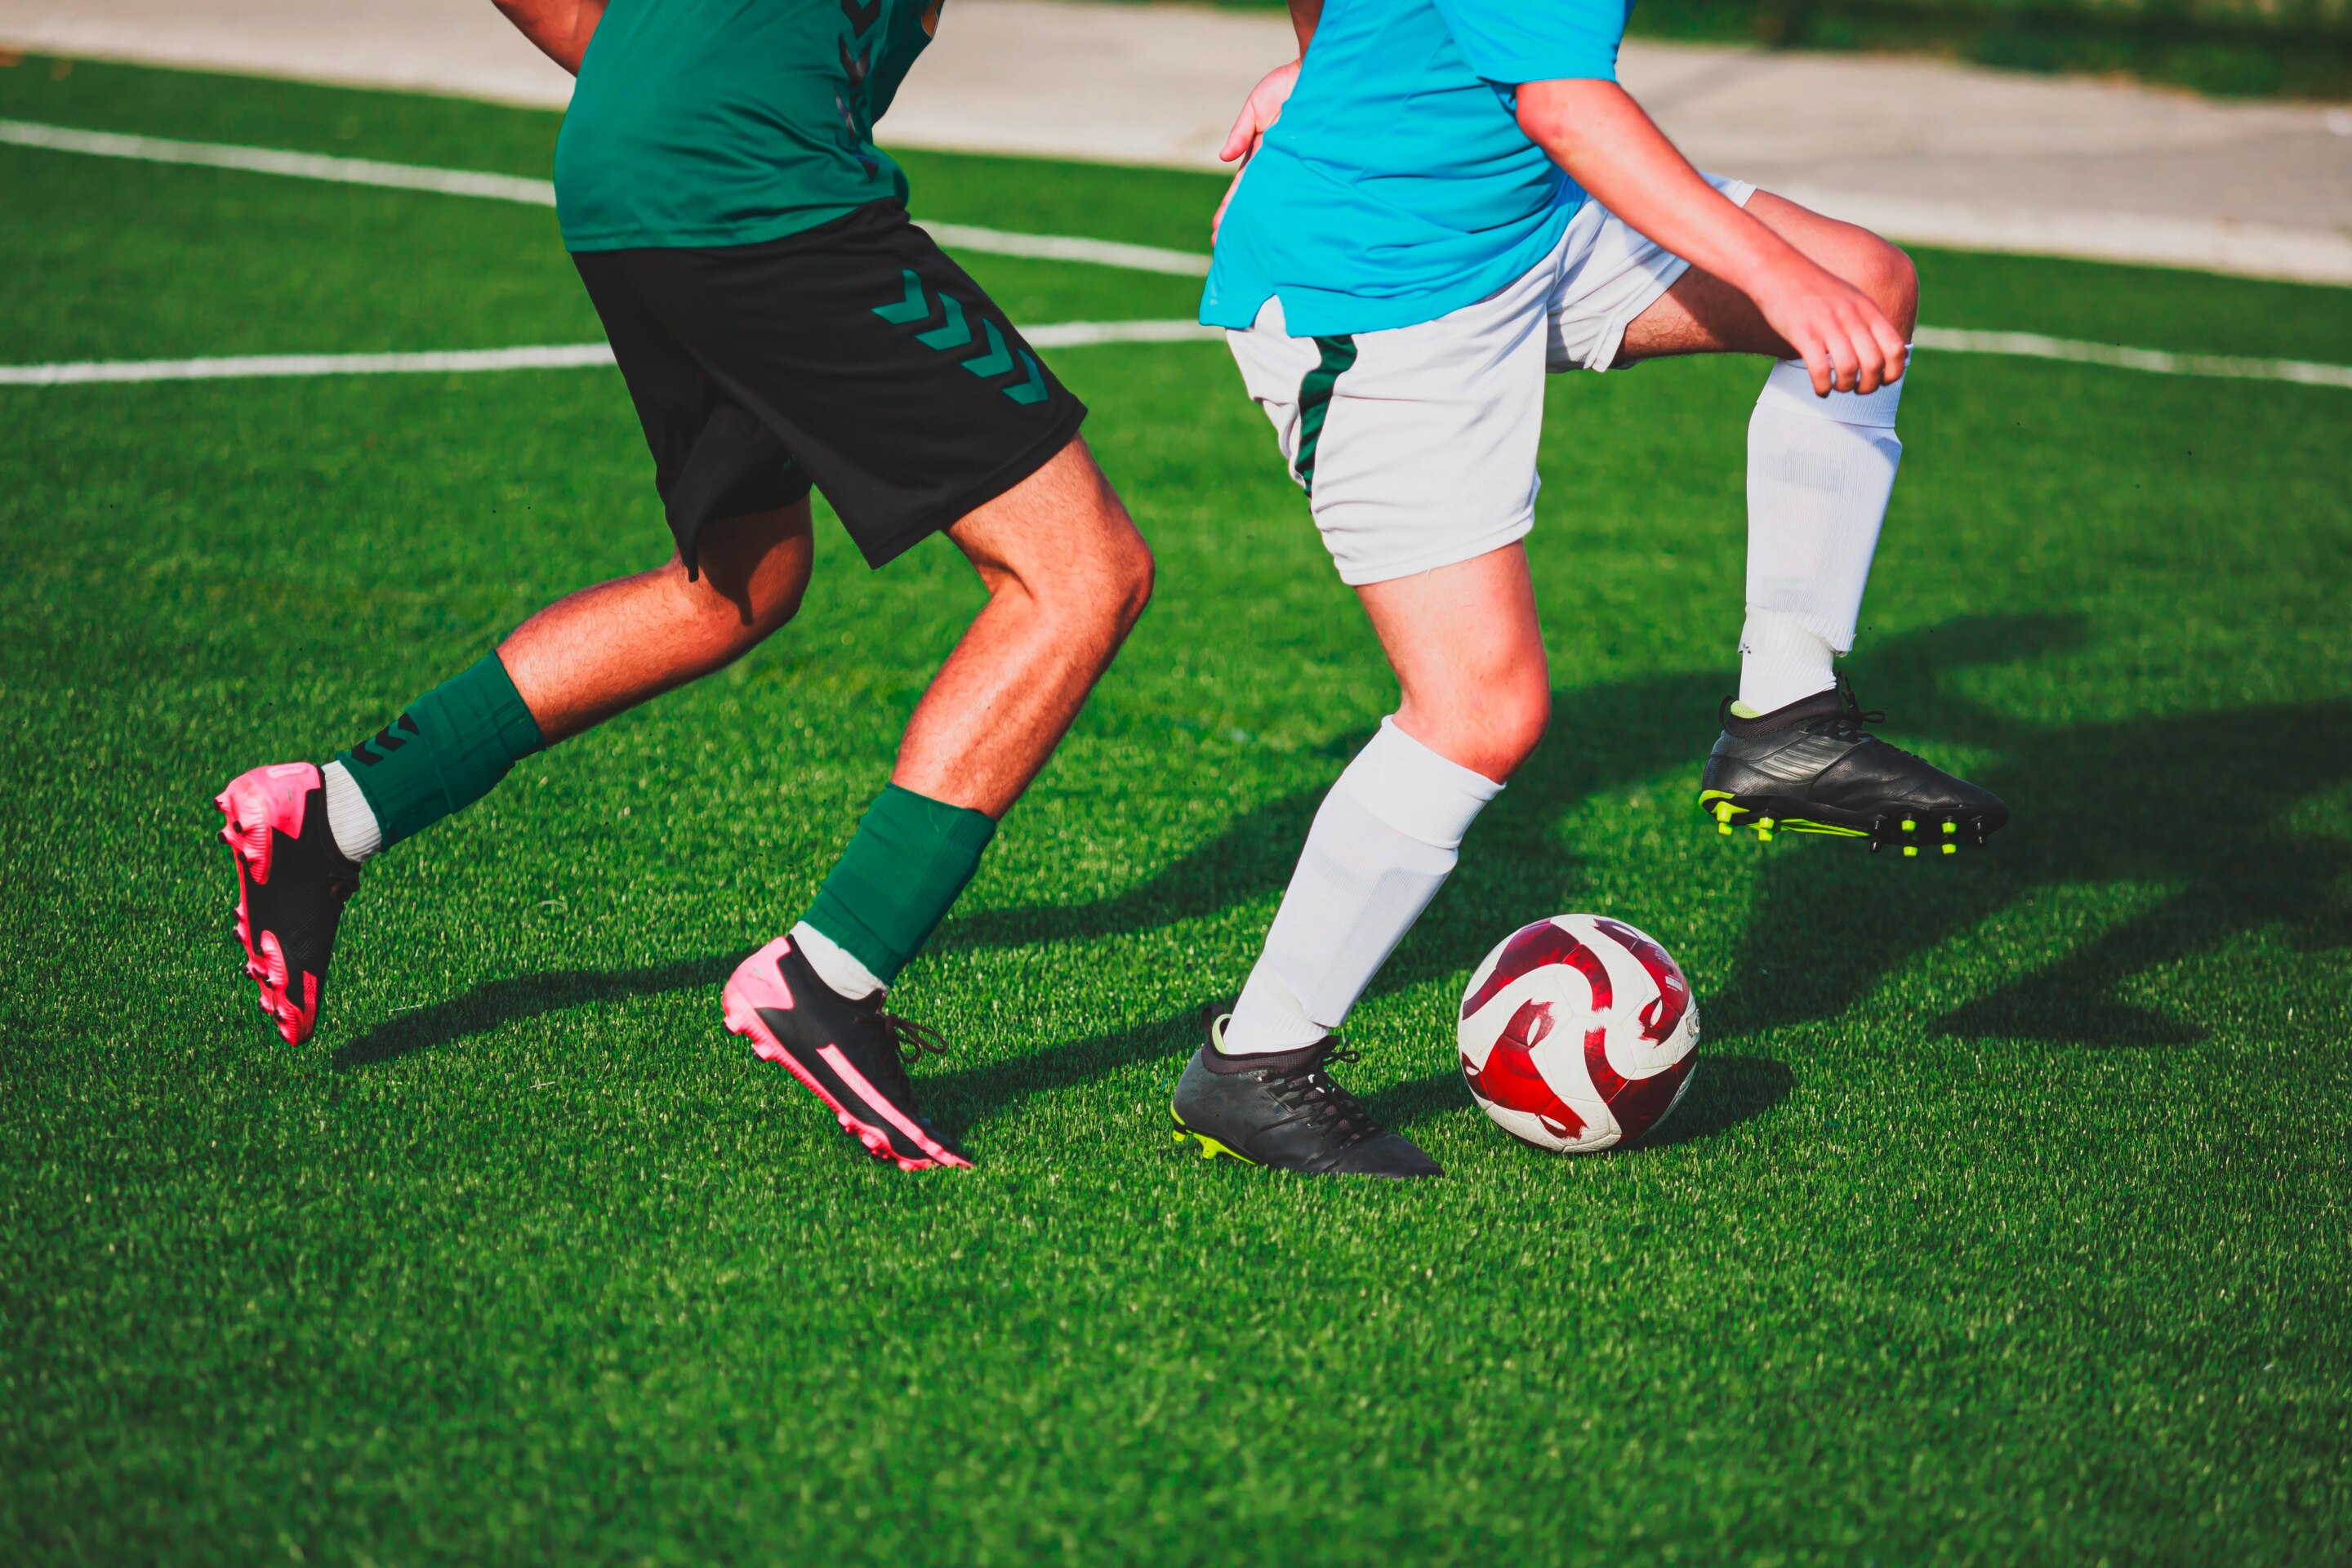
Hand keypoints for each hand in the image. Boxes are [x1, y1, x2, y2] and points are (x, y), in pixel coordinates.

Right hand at [1212, 58, 1300, 242]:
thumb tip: (1223, 158)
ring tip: (1253, 246)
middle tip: (1227, 248)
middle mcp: (1279, 165)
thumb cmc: (1288, 85)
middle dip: (1242, 224)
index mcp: (1263, 154)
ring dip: (1264, 222)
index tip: (1217, 230)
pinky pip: (1302, 188)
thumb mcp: (1256, 108)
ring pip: (1277, 200)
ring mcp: (1297, 166)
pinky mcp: (1316, 164)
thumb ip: (1241, 133)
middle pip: (1257, 200)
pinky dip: (1294, 208)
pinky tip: (1287, 229)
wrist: (1321, 71)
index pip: (1242, 188)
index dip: (1229, 209)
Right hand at [1747, 255, 1908, 394]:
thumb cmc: (1812, 290)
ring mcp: (1827, 324)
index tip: (1881, 381)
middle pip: (1874, 364)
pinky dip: (1823, 387)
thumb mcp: (1849, 298)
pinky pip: (1820, 370)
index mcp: (1866, 309)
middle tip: (1857, 389)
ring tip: (1837, 387)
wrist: (1778, 269)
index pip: (1895, 348)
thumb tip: (1878, 350)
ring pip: (1848, 370)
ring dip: (1845, 387)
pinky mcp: (1803, 333)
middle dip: (1868, 386)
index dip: (1893, 373)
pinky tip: (1820, 388)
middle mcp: (1851, 317)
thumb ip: (1865, 321)